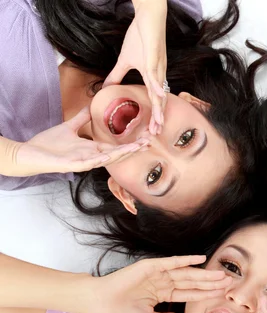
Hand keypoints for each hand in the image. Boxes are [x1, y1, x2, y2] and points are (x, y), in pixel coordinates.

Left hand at [12, 107, 146, 176]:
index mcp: (91, 149)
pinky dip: (101, 159)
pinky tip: (110, 155)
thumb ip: (82, 118)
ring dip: (123, 154)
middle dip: (134, 148)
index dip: (131, 143)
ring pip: (108, 159)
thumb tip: (92, 106)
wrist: (29, 153)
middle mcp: (91, 157)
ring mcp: (83, 162)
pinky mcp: (72, 165)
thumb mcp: (69, 127)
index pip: (116, 146)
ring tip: (137, 148)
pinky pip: (90, 163)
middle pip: (117, 153)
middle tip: (149, 143)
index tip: (145, 138)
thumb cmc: (48, 144)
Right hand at [95, 255, 231, 312]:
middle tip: (230, 283)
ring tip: (222, 274)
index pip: (190, 294)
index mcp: (164, 294)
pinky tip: (200, 259)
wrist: (102, 302)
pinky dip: (186, 260)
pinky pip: (172, 262)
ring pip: (187, 273)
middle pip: (193, 282)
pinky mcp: (152, 266)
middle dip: (211, 283)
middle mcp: (164, 282)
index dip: (206, 294)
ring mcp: (159, 273)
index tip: (223, 295)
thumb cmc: (121, 311)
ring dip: (205, 274)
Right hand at [103, 0, 167, 134]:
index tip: (152, 131)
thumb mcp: (125, 60)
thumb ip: (116, 75)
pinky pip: (155, 73)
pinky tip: (158, 96)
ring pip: (159, 90)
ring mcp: (158, 66)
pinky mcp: (154, 57)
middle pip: (159, 100)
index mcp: (153, 77)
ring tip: (158, 122)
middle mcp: (159, 75)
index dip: (154, 115)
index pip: (154, 100)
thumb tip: (106, 87)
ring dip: (159, 106)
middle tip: (155, 134)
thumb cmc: (140, 37)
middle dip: (157, 117)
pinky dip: (156, 85)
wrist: (148, 18)